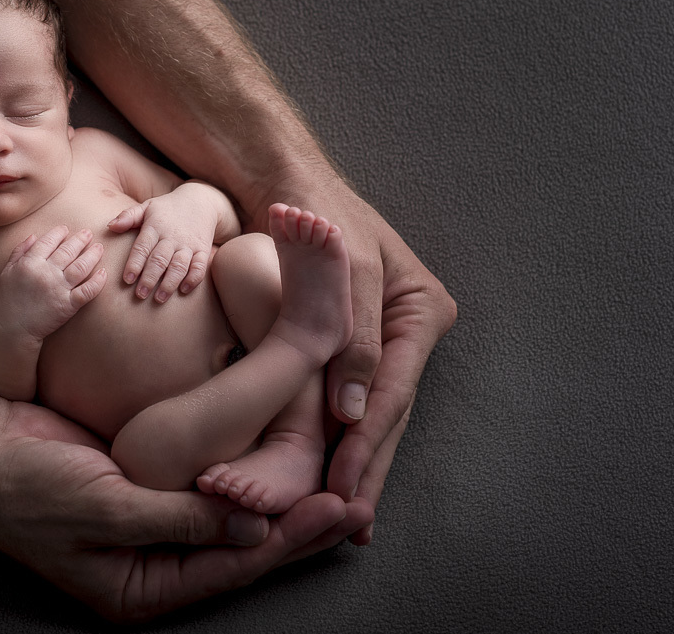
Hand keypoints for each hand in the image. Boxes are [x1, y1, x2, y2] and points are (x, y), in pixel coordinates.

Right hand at [0, 225, 107, 342]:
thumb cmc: (8, 299)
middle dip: (81, 239)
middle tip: (89, 233)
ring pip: (81, 267)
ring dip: (92, 255)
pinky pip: (87, 291)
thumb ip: (19, 251)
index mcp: (30, 263)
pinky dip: (98, 281)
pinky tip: (104, 273)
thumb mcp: (7, 271)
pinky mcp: (68, 305)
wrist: (12, 329)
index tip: (66, 229)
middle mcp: (46, 273)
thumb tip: (34, 235)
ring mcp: (58, 289)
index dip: (59, 233)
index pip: (48, 241)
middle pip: (68, 251)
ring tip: (99, 247)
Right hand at [0, 399, 374, 621]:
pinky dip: (242, 473)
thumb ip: (180, 520)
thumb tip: (254, 533)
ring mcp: (146, 526)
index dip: (288, 541)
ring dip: (277, 501)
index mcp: (135, 588)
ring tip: (334, 483)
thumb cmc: (24, 483)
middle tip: (357, 501)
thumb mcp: (105, 506)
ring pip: (228, 519)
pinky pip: (204, 487)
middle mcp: (147, 564)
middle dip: (297, 529)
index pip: (230, 569)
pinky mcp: (143, 487)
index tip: (339, 510)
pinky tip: (276, 459)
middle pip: (239, 550)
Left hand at [109, 182, 235, 302]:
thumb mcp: (147, 207)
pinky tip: (184, 290)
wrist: (200, 201)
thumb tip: (110, 226)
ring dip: (169, 283)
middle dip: (150, 278)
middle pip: (160, 260)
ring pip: (179, 265)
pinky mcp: (203, 250)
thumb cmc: (167, 209)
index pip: (143, 247)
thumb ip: (128, 217)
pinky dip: (193, 278)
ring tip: (159, 298)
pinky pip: (200, 266)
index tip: (127, 280)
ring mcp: (188, 244)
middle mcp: (172, 237)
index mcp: (155, 227)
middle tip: (140, 295)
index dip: (134, 263)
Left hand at [251, 170, 455, 543]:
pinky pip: (347, 398)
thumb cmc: (313, 212)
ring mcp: (381, 339)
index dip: (366, 441)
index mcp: (420, 310)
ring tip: (343, 517)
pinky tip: (327, 477)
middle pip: (387, 411)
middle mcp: (407, 330)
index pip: (393, 390)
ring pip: (369, 412)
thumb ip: (355, 339)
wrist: (279, 179)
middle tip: (346, 521)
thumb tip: (355, 410)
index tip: (341, 485)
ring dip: (354, 462)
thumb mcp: (343, 271)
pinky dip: (335, 436)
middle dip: (365, 465)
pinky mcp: (351, 345)